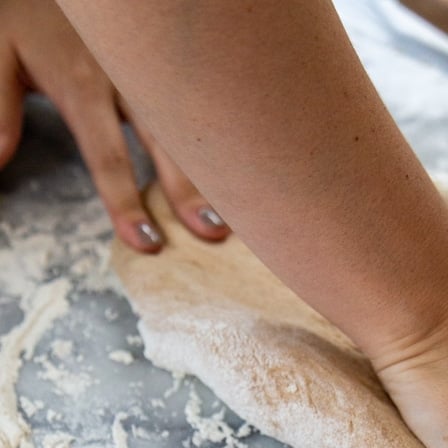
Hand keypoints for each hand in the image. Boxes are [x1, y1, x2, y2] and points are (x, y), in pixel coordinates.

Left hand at [0, 0, 228, 250]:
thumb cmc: (28, 17)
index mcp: (83, 80)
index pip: (109, 156)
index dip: (128, 202)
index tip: (146, 243)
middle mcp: (126, 77)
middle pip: (164, 142)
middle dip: (188, 189)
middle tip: (213, 233)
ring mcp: (154, 70)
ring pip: (189, 123)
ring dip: (213, 167)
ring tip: (236, 207)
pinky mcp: (169, 64)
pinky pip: (197, 103)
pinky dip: (217, 137)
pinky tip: (238, 167)